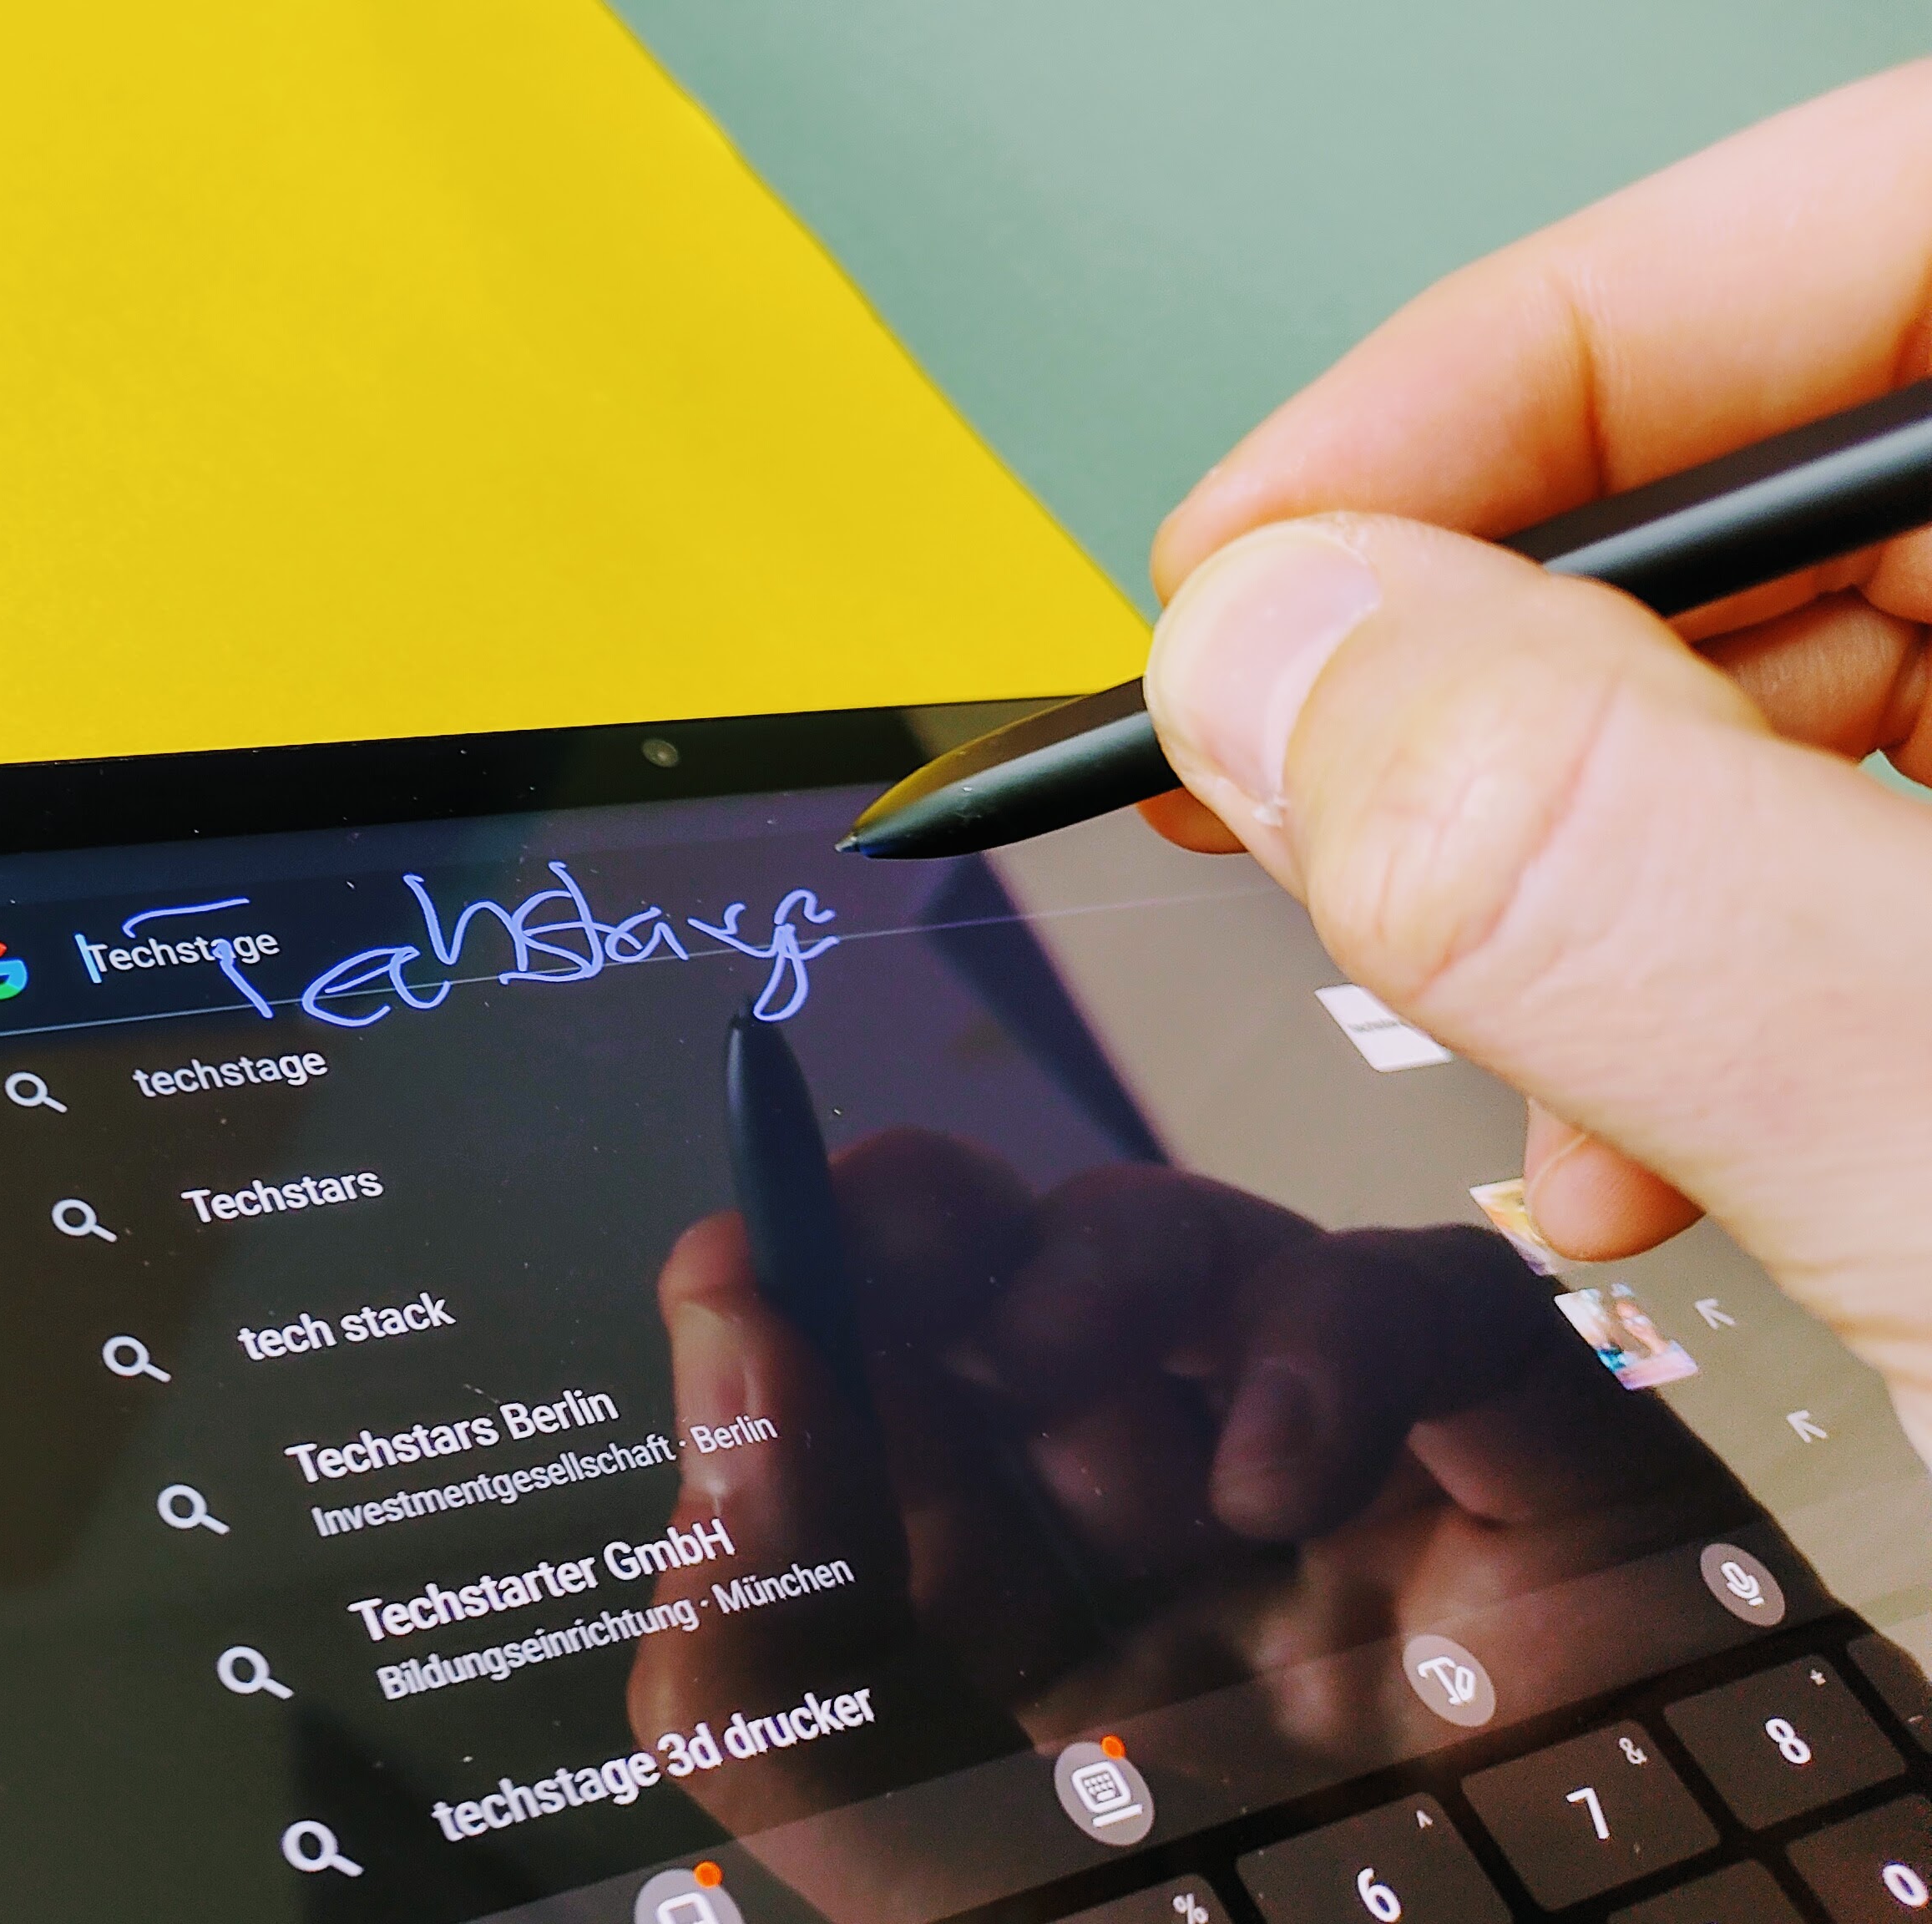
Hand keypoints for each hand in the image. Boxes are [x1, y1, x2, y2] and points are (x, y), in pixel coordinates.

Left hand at [625, 1133, 1757, 1857]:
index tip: (729, 1258)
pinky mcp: (1536, 1479)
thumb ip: (767, 1682)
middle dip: (921, 1234)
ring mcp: (1352, 1510)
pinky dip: (1337, 1337)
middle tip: (864, 1221)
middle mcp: (1167, 1570)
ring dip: (1090, 1267)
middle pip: (1012, 1302)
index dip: (796, 1323)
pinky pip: (1431, 1304)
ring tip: (1049, 1365)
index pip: (872, 1433)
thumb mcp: (925, 1875)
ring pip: (1192, 1259)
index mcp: (1014, 1667)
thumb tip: (708, 1404)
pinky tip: (1277, 1484)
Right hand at [1133, 61, 1931, 1457]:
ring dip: (1600, 865)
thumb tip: (1288, 660)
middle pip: (1862, 460)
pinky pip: (1895, 860)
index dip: (1535, 365)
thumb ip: (1624, 874)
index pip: (1908, 226)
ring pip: (1856, 679)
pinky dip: (1713, 989)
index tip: (1262, 555)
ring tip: (1517, 1064)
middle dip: (1532, 670)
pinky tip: (1642, 1138)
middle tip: (1308, 811)